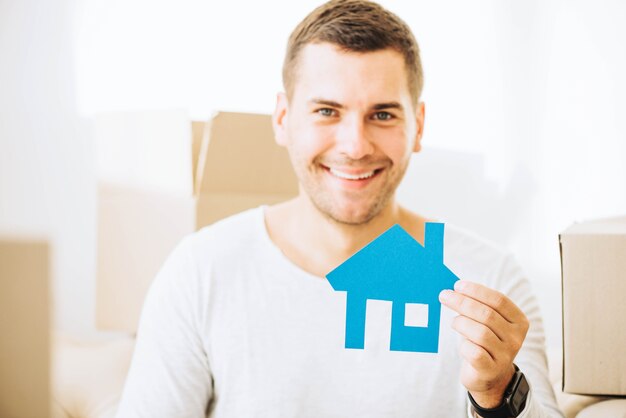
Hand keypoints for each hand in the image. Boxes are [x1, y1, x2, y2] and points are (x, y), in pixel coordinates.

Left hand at [439, 280, 528, 408]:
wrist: (489, 375)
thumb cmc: (484, 341)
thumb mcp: (488, 322)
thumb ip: (478, 305)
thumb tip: (454, 289)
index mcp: (518, 321)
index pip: (499, 300)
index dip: (477, 291)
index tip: (457, 285)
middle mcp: (516, 338)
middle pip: (487, 314)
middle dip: (462, 302)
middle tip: (444, 296)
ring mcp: (505, 355)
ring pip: (480, 332)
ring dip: (461, 323)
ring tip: (454, 322)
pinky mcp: (491, 369)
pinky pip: (474, 352)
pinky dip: (463, 345)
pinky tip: (462, 344)